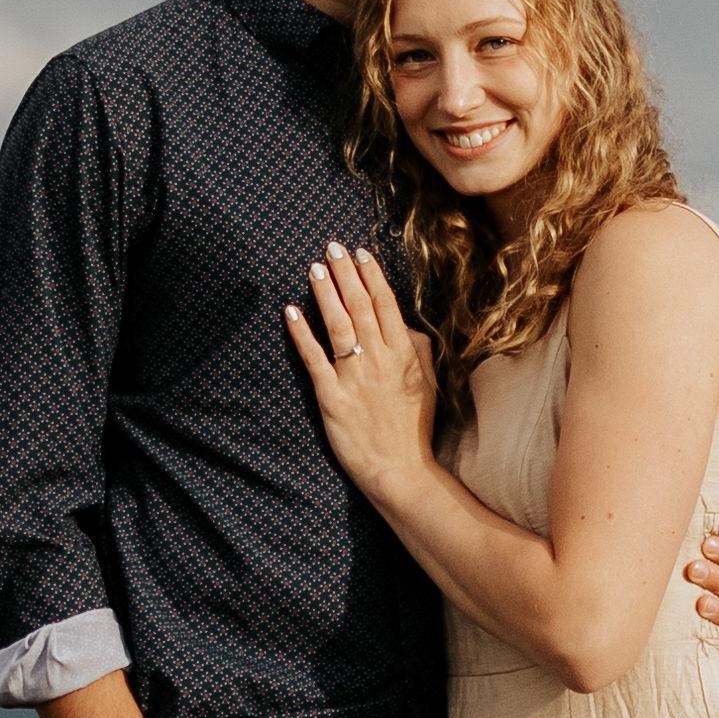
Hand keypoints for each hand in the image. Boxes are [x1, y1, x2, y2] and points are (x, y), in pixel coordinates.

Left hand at [283, 238, 441, 497]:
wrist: (400, 470)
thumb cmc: (413, 430)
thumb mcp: (427, 385)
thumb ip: (418, 351)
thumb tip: (405, 326)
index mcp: (403, 355)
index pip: (386, 305)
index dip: (372, 276)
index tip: (360, 253)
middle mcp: (380, 360)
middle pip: (361, 307)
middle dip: (346, 274)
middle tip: (332, 247)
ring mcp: (355, 377)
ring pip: (339, 326)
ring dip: (326, 294)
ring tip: (315, 268)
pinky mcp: (332, 397)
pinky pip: (314, 359)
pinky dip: (301, 334)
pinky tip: (290, 311)